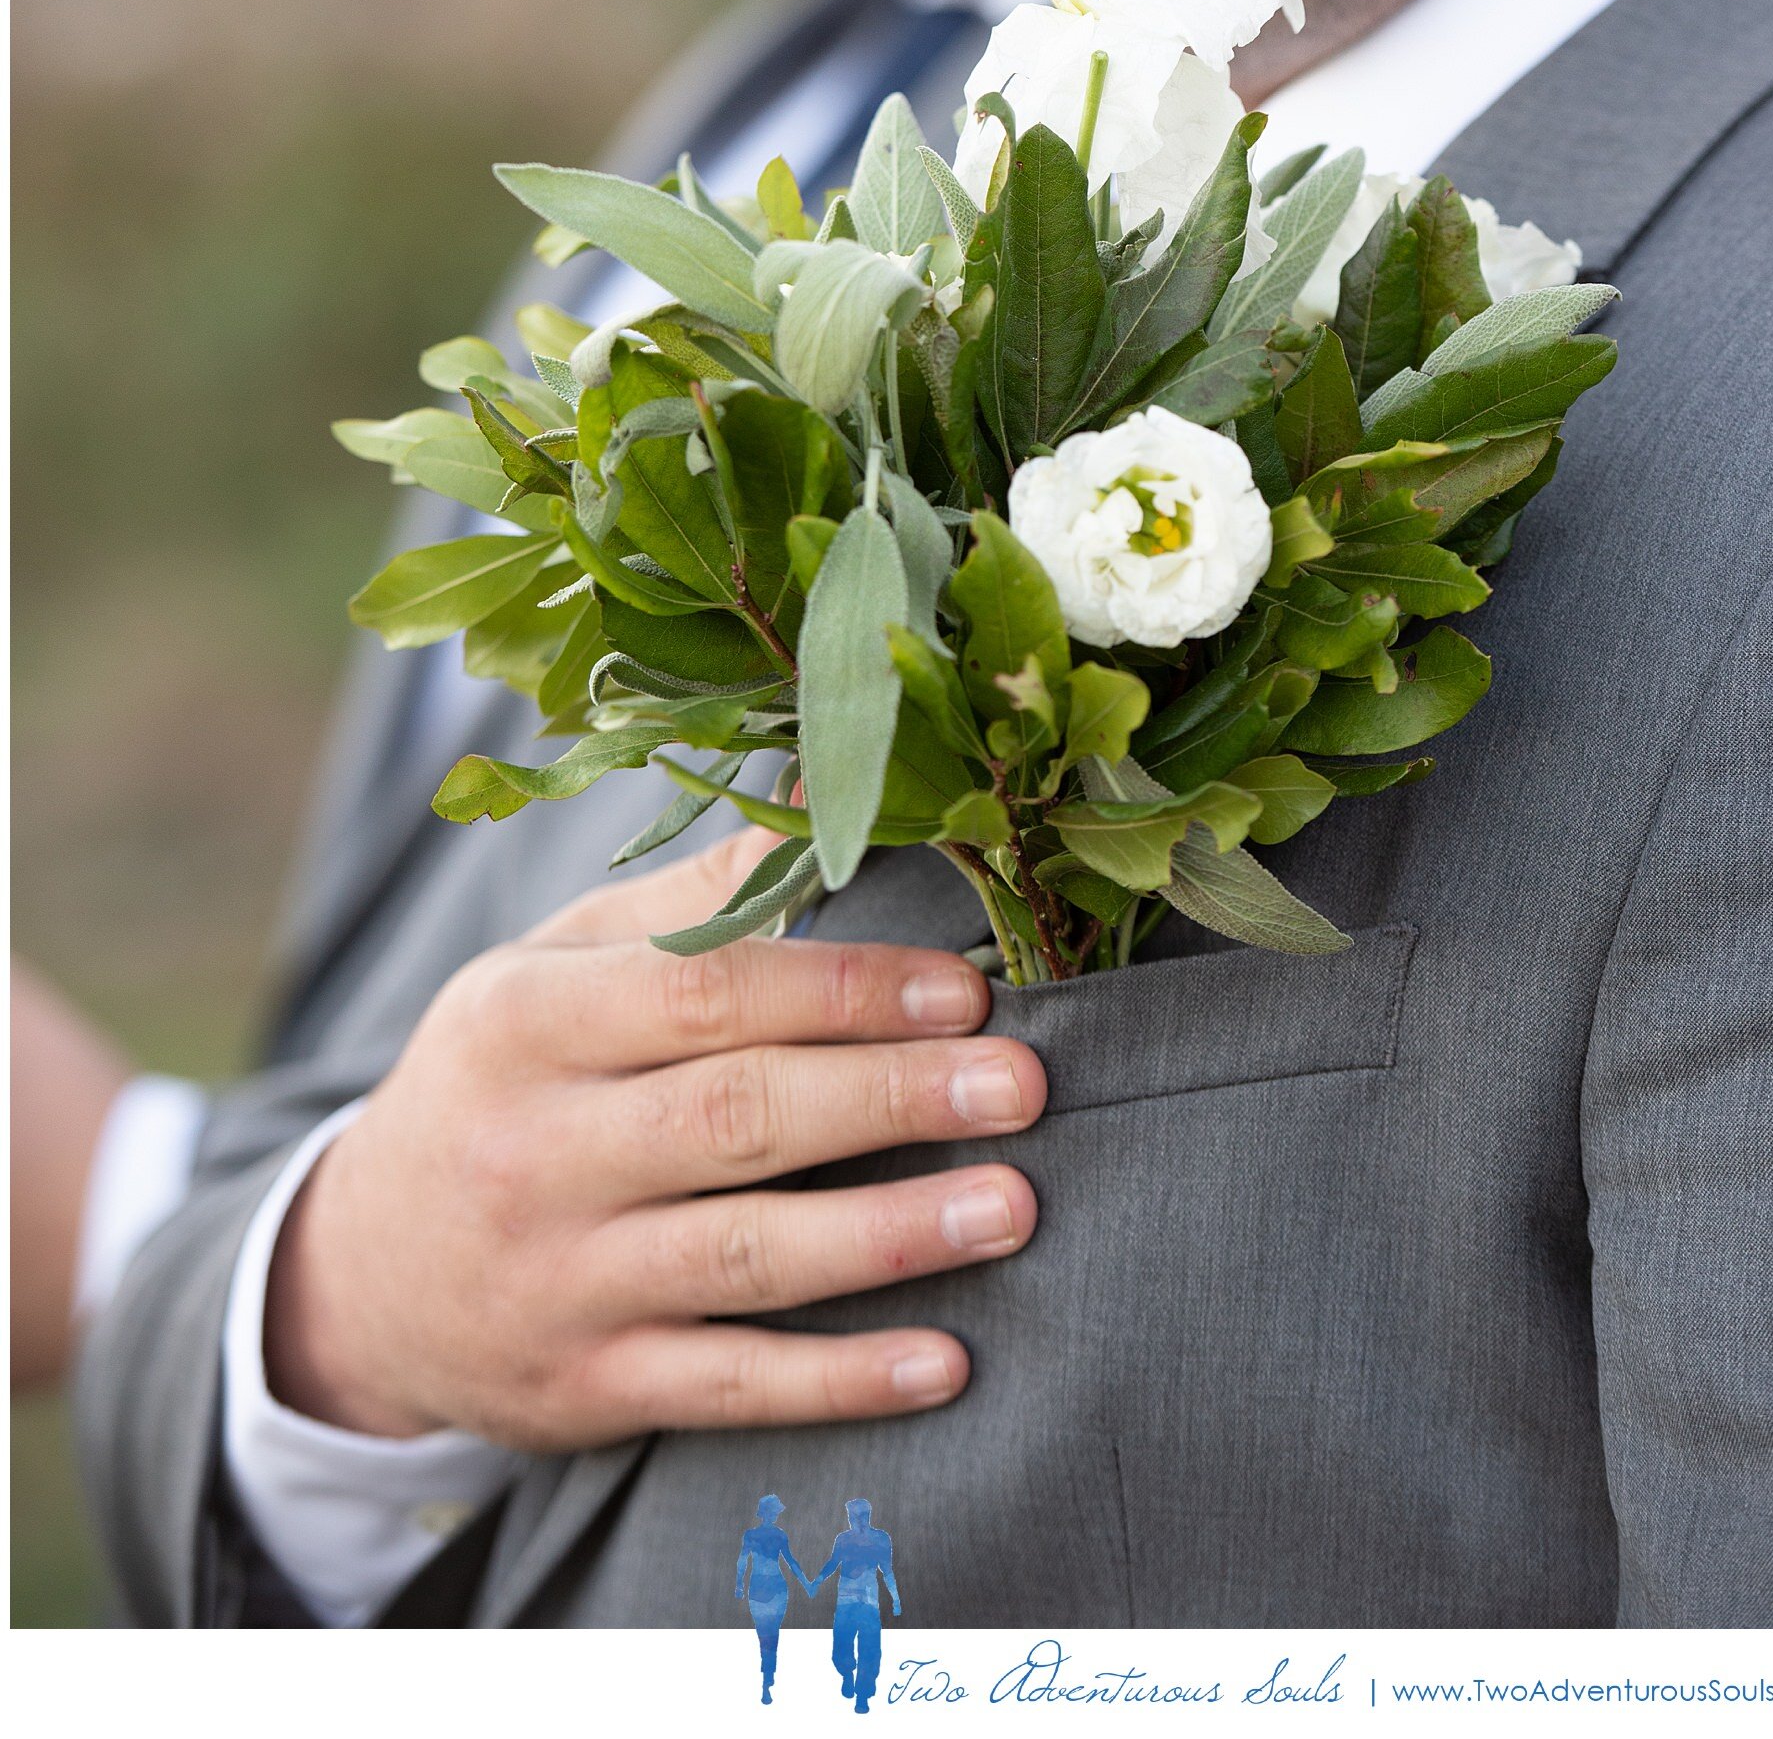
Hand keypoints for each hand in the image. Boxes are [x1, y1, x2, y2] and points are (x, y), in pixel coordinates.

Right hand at [264, 830, 1044, 1450]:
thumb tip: (825, 779)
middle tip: (1021, 1084)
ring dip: (892, 1236)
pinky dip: (839, 1380)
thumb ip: (695, 894)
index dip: (843, 991)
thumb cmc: (499, 1080)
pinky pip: (730, 1384)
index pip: (703, 995)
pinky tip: (943, 1361)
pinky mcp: (588, 1388)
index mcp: (526, 1021)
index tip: (964, 989)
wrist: (358, 1274)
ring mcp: (561, 1280)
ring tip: (1012, 1207)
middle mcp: (536, 1151)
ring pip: (746, 1257)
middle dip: (892, 1098)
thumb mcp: (555, 967)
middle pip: (736, 1117)